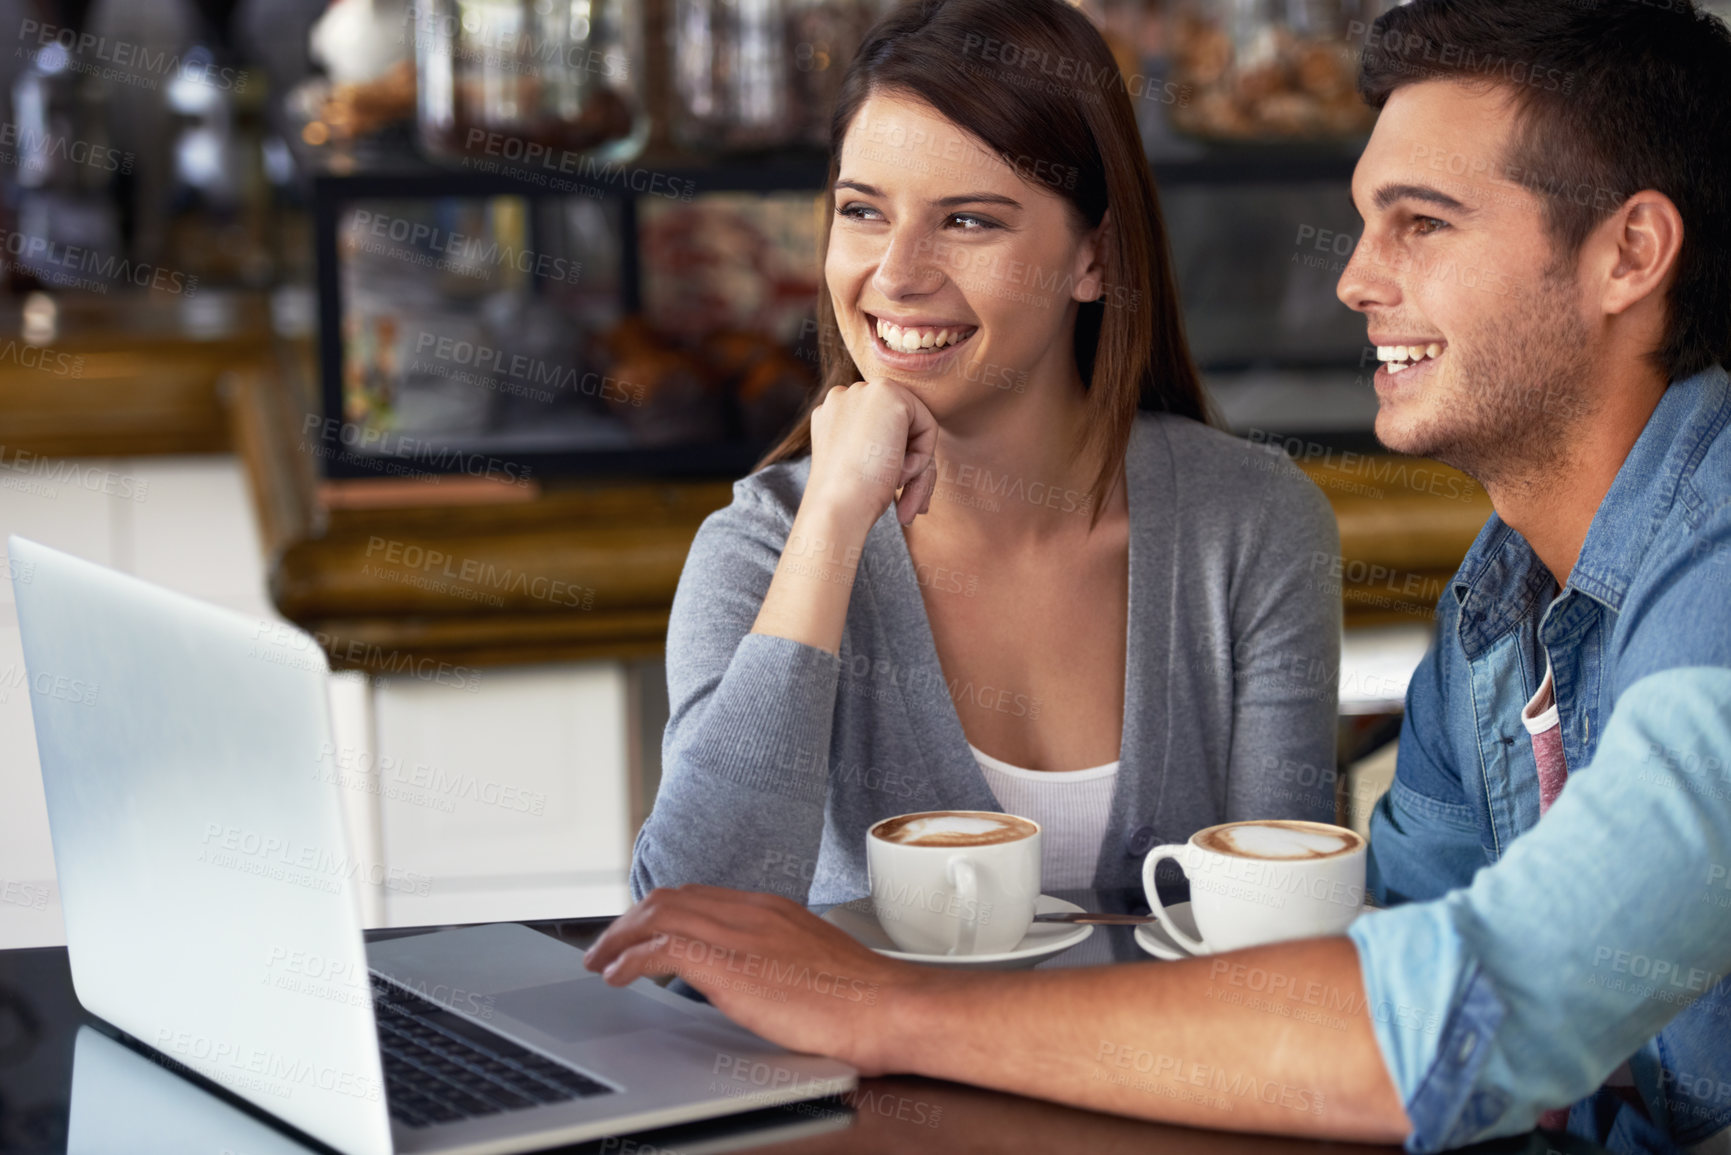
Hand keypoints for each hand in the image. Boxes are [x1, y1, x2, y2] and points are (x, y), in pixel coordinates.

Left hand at [583, 885, 919, 1073]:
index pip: (699, 895)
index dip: (660, 910)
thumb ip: (775, 957)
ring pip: (659, 914)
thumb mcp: (811, 962)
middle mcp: (751, 911)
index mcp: (770, 908)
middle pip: (671, 897)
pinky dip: (631, 959)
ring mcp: (740, 934)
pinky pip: (662, 949)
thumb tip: (754, 974)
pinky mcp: (730, 965)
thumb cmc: (860, 998)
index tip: (640, 929)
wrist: (885, 1008)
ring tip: (600, 960)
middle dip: (630, 920)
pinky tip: (617, 976)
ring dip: (619, 937)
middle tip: (606, 945)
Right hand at [804, 379, 939, 529]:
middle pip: (900, 427)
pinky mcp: (887, 393)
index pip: (882, 433)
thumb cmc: (850, 501)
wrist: (838, 508)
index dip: (893, 466)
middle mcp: (843, 395)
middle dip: (911, 466)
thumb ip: (880, 449)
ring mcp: (863, 390)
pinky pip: (927, 426)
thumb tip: (909, 454)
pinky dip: (922, 457)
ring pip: (915, 427)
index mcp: (831, 415)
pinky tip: (896, 471)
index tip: (891, 495)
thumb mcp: (862, 469)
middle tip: (908, 508)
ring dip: (915, 466)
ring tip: (896, 489)